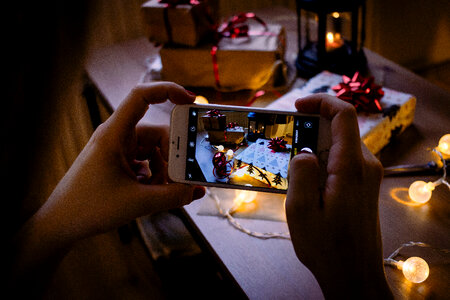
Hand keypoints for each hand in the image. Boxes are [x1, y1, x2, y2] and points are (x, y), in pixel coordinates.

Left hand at [11, 83, 205, 289]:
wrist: (61, 224)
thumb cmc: (88, 207)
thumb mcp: (137, 202)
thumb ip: (172, 196)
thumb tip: (196, 191)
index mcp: (114, 134)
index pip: (141, 96)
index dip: (167, 90)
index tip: (190, 100)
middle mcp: (117, 138)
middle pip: (157, 133)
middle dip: (173, 154)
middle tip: (185, 175)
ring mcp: (118, 151)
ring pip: (154, 151)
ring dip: (164, 170)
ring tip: (166, 191)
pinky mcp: (119, 165)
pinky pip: (146, 163)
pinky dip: (155, 177)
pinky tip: (153, 194)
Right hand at [285, 94, 391, 298]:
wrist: (353, 274)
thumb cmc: (326, 246)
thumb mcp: (300, 210)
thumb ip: (301, 172)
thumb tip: (304, 151)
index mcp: (350, 167)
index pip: (343, 114)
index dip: (321, 101)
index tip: (297, 105)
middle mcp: (365, 166)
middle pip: (339, 128)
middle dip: (310, 128)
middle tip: (284, 143)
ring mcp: (367, 176)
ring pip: (339, 145)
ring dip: (314, 146)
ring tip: (291, 167)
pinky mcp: (363, 185)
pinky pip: (342, 160)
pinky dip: (322, 160)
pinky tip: (306, 181)